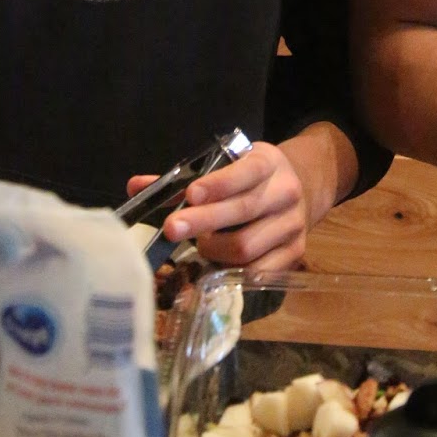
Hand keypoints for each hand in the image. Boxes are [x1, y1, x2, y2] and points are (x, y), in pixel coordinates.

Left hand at [127, 140, 309, 273]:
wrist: (300, 189)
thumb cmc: (250, 179)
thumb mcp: (227, 165)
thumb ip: (185, 178)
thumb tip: (135, 186)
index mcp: (269, 162)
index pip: (246, 171)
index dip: (219, 184)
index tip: (191, 193)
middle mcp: (286, 192)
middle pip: (243, 211)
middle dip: (204, 221)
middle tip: (171, 228)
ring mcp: (293, 225)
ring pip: (247, 246)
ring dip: (214, 250)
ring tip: (199, 246)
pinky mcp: (296, 254)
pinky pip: (259, 272)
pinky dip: (233, 273)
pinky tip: (216, 268)